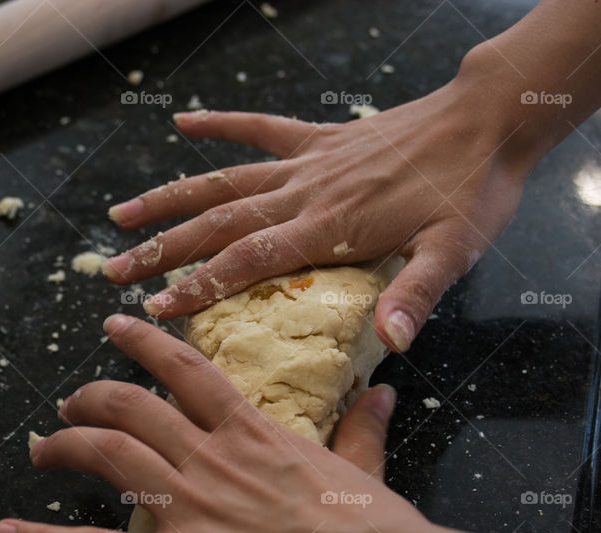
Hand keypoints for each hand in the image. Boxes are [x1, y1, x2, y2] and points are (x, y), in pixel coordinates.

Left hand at [0, 314, 430, 532]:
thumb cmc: (378, 531)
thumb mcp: (366, 470)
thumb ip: (361, 430)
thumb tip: (382, 394)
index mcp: (251, 432)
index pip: (185, 369)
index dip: (143, 342)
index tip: (115, 325)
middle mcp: (210, 457)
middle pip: (129, 407)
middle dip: (89, 399)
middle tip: (69, 408)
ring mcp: (189, 507)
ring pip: (106, 454)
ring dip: (64, 447)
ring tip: (43, 450)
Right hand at [101, 74, 531, 351]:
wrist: (487, 119)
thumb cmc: (471, 190)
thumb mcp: (454, 251)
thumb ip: (416, 295)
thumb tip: (391, 344)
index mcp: (328, 227)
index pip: (246, 261)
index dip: (195, 286)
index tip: (153, 308)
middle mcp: (304, 194)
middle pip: (216, 224)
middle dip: (161, 250)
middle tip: (113, 271)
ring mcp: (307, 162)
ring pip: (223, 182)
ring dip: (169, 199)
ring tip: (122, 215)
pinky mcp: (318, 138)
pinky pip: (259, 128)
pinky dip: (220, 124)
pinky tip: (183, 122)